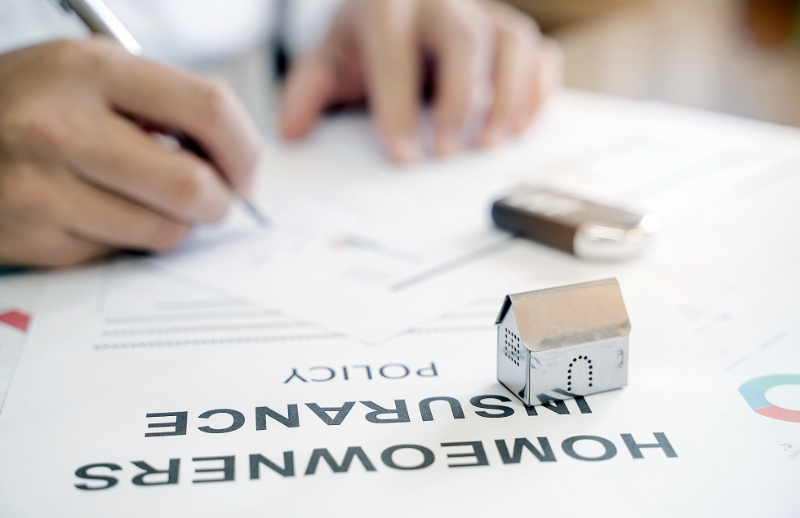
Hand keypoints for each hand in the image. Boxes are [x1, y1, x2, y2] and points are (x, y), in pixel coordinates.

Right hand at [0, 39, 260, 266]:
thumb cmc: (29, 103)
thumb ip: (164, 104)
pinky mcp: (33, 239)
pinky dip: (126, 240)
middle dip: (219, 202)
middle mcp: (61, 127)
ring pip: (163, 231)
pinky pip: (119, 254)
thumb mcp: (91, 73)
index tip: (247, 171)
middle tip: (215, 200)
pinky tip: (100, 213)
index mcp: (89, 70)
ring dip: (174, 224)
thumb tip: (235, 162)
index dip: (244, 149)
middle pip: (191, 186)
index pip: (208, 109)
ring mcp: (42, 189)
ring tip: (148, 201)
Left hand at [280, 0, 560, 162]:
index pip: (394, 51)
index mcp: (387, 4)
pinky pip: (539, 52)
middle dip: (458, 100)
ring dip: (508, 97)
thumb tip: (291, 132)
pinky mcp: (509, 31)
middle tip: (447, 153)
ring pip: (511, 42)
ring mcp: (482, 13)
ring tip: (490, 144)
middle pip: (463, 40)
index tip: (401, 156)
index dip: (398, 105)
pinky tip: (521, 128)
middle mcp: (441, 2)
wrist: (397, 10)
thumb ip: (308, 91)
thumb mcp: (330, 60)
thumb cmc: (366, 41)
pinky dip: (539, 90)